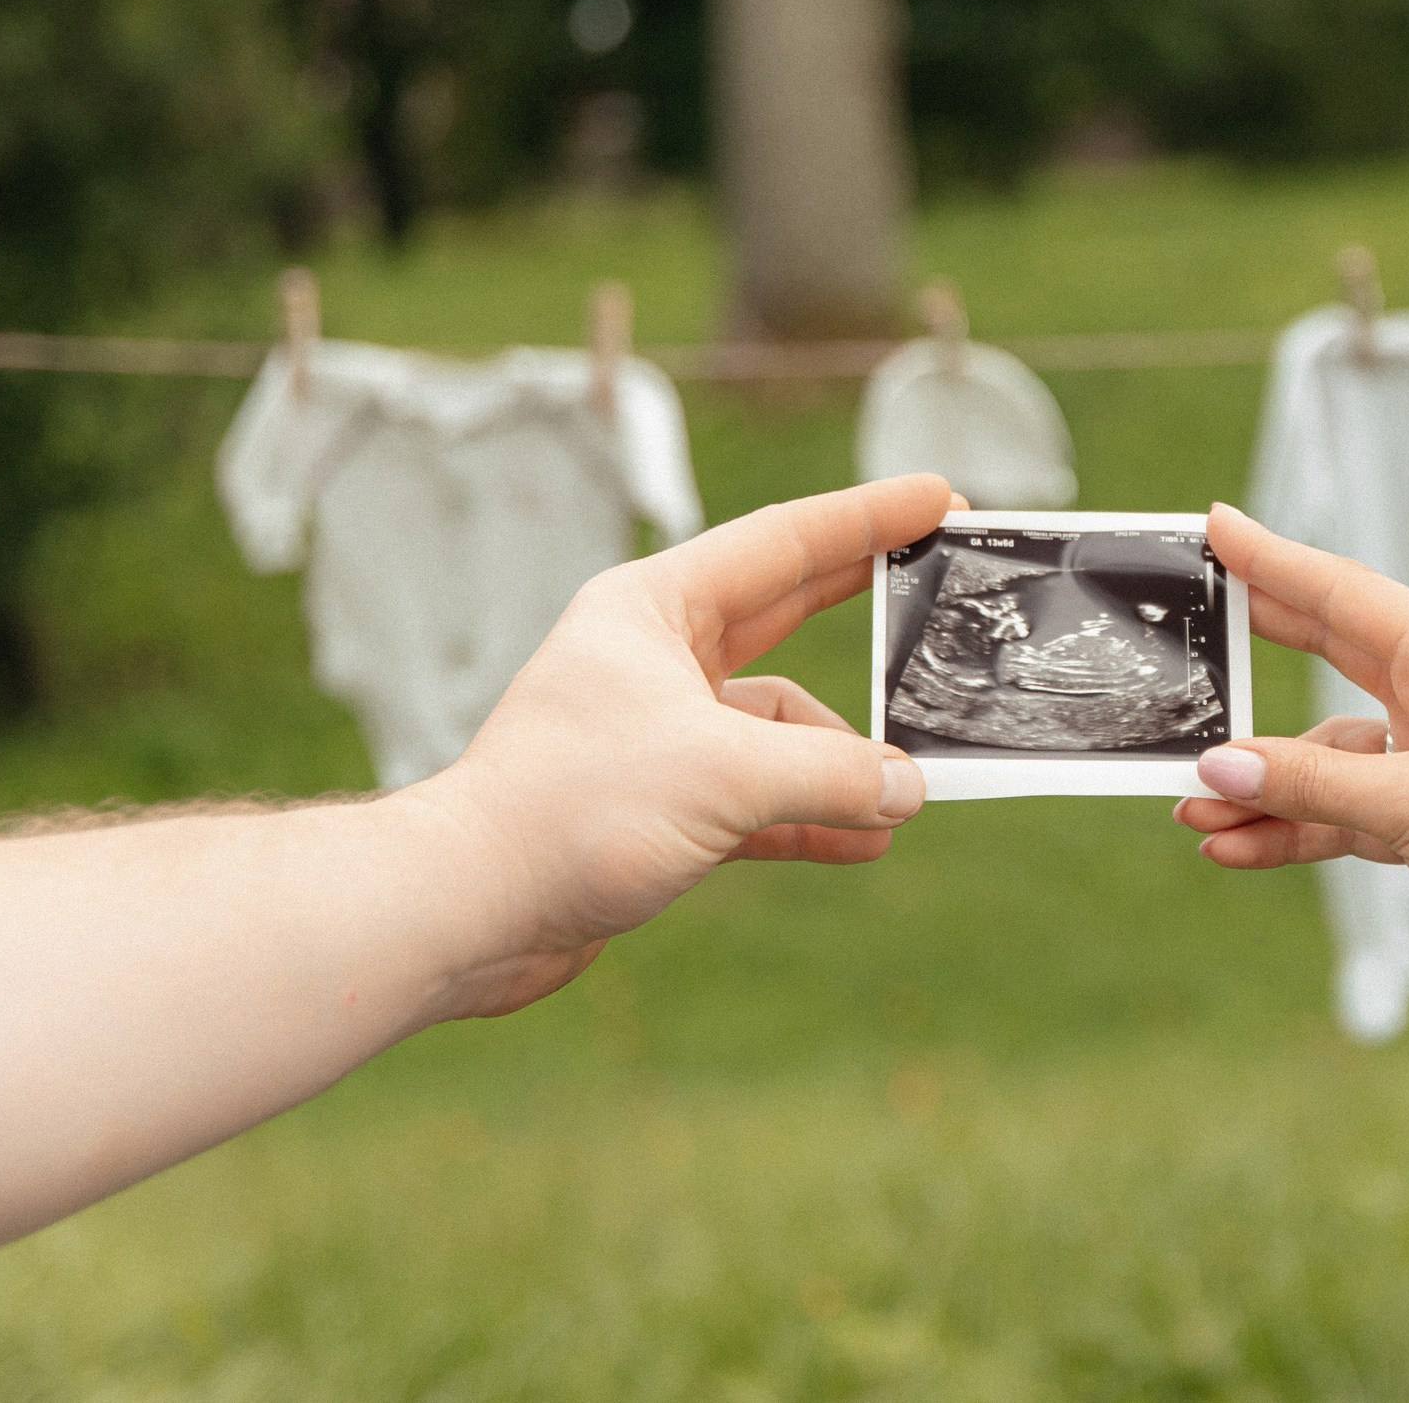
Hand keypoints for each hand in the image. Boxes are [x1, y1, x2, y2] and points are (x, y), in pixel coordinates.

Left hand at [409, 473, 953, 1015]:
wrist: (465, 912)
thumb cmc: (569, 812)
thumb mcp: (725, 777)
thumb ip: (832, 774)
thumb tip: (908, 789)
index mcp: (653, 609)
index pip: (783, 543)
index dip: (868, 518)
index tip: (939, 496)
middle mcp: (654, 658)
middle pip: (787, 611)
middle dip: (866, 605)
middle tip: (944, 580)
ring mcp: (656, 732)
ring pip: (778, 725)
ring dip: (840, 759)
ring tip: (905, 793)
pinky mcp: (657, 803)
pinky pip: (759, 795)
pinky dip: (810, 816)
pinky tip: (862, 841)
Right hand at [1175, 504, 1408, 1000]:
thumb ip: (1314, 788)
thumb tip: (1218, 771)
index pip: (1346, 597)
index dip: (1277, 562)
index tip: (1218, 528)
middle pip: (1330, 659)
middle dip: (1258, 650)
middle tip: (1189, 626)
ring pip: (1325, 761)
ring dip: (1261, 785)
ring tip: (1192, 808)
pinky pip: (1342, 817)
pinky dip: (1291, 831)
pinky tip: (1236, 848)